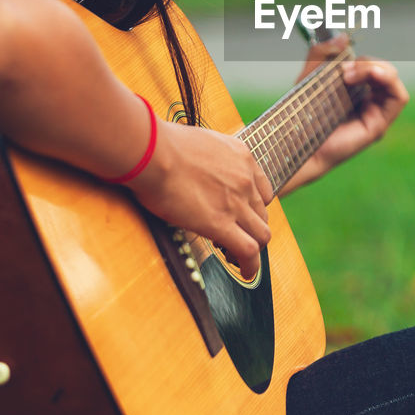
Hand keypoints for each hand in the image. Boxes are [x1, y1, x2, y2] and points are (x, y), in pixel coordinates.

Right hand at [126, 123, 273, 279]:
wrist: (152, 152)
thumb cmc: (159, 145)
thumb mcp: (197, 142)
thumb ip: (205, 157)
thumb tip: (191, 165)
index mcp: (240, 156)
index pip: (261, 188)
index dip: (253, 207)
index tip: (241, 216)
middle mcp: (244, 178)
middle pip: (262, 214)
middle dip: (252, 229)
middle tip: (235, 238)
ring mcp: (236, 202)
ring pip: (261, 234)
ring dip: (253, 249)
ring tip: (238, 259)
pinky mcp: (220, 224)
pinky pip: (248, 250)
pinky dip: (250, 265)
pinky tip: (245, 272)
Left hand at [284, 39, 408, 192]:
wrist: (295, 141)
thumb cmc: (301, 115)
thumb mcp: (310, 75)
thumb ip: (322, 54)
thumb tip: (343, 37)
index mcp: (355, 91)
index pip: (370, 66)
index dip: (360, 58)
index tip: (340, 62)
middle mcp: (368, 102)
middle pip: (383, 70)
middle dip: (367, 62)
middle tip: (344, 70)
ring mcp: (375, 114)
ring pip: (392, 80)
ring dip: (375, 69)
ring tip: (351, 74)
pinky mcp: (378, 125)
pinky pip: (399, 98)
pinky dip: (389, 80)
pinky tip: (372, 74)